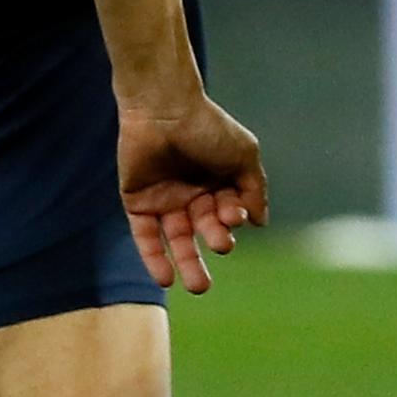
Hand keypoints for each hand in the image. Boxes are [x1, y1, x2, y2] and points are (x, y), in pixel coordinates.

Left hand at [118, 96, 267, 292]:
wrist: (163, 109)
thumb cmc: (207, 127)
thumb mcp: (243, 155)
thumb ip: (254, 189)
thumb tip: (259, 223)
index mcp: (219, 183)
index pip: (229, 213)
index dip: (232, 218)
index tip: (231, 214)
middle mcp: (192, 195)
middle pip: (205, 230)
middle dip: (214, 243)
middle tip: (220, 247)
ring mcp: (164, 200)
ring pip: (177, 240)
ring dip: (188, 264)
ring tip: (198, 287)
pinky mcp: (137, 203)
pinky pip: (146, 236)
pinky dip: (155, 258)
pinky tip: (166, 280)